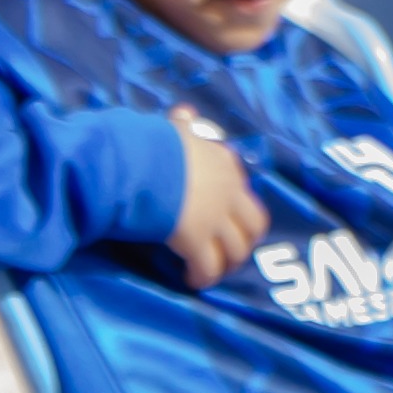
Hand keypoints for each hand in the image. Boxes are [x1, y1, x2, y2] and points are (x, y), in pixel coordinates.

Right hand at [165, 117, 267, 290]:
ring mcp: (216, 217)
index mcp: (224, 163)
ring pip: (236, 249)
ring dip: (226, 263)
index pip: (242, 188)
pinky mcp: (197, 239)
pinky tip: (192, 280)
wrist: (138, 163)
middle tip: (230, 252)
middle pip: (254, 224)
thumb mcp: (173, 130)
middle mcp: (228, 191)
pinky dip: (202, 276)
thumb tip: (185, 112)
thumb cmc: (152, 145)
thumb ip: (182, 125)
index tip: (225, 218)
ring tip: (211, 271)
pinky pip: (207, 265)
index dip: (236, 207)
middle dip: (245, 240)